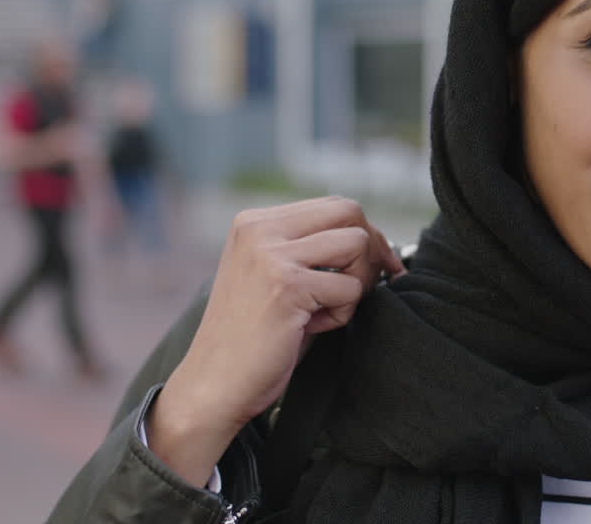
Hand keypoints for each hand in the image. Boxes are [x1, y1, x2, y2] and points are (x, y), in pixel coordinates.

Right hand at [147, 196, 404, 485]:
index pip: (333, 205)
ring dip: (357, 282)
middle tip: (366, 285)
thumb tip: (372, 238)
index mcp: (253, 222)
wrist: (213, 385)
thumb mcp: (276, 276)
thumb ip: (310, 250)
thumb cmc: (253, 338)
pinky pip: (350, 287)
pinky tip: (311, 328)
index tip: (377, 265)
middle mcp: (259, 229)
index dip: (365, 234)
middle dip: (372, 249)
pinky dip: (342, 314)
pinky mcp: (287, 286)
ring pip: (356, 243)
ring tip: (327, 309)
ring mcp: (271, 255)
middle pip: (349, 211)